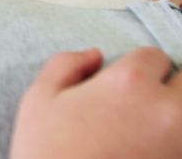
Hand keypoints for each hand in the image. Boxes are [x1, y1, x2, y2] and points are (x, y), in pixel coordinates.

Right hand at [11, 47, 181, 158]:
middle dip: (165, 92)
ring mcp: (181, 144)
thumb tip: (94, 55)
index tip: (123, 87)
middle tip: (139, 112)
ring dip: (174, 120)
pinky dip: (172, 147)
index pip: (153, 56)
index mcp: (129, 82)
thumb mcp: (38, 100)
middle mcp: (166, 110)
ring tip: (149, 134)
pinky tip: (150, 153)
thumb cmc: (46, 155)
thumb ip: (65, 64)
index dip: (136, 69)